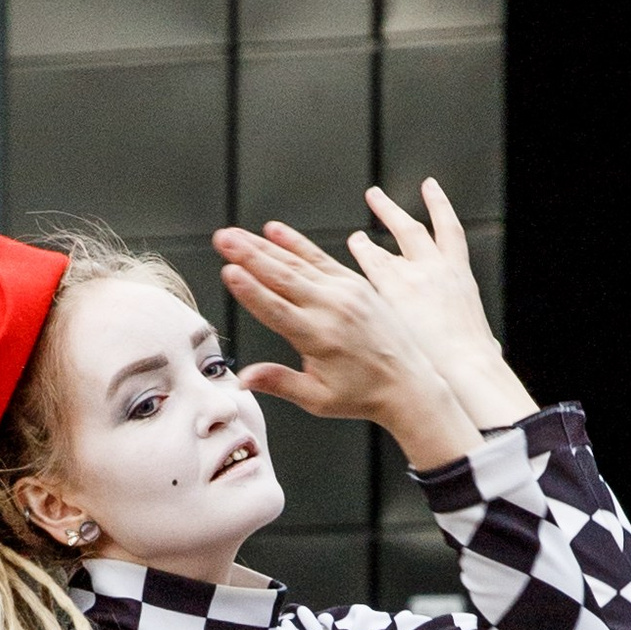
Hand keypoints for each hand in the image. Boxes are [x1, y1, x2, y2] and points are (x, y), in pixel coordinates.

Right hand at [212, 218, 476, 470]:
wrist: (408, 383)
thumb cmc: (362, 395)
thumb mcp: (317, 399)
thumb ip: (279, 382)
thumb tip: (243, 379)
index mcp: (319, 338)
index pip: (276, 309)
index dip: (250, 290)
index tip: (228, 271)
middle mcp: (332, 309)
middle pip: (282, 277)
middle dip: (248, 255)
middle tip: (222, 238)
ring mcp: (345, 292)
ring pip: (297, 262)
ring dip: (262, 245)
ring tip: (234, 234)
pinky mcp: (355, 283)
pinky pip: (319, 257)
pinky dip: (295, 242)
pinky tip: (273, 230)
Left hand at [342, 182, 530, 427]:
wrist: (464, 369)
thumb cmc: (475, 364)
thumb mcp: (484, 346)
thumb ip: (483, 343)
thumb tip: (492, 349)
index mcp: (460, 278)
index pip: (451, 234)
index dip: (440, 209)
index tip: (431, 189)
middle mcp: (436, 268)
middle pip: (412, 229)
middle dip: (392, 211)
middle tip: (375, 195)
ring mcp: (413, 277)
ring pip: (387, 243)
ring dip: (370, 228)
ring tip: (357, 221)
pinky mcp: (392, 291)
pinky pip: (372, 264)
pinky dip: (362, 251)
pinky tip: (353, 244)